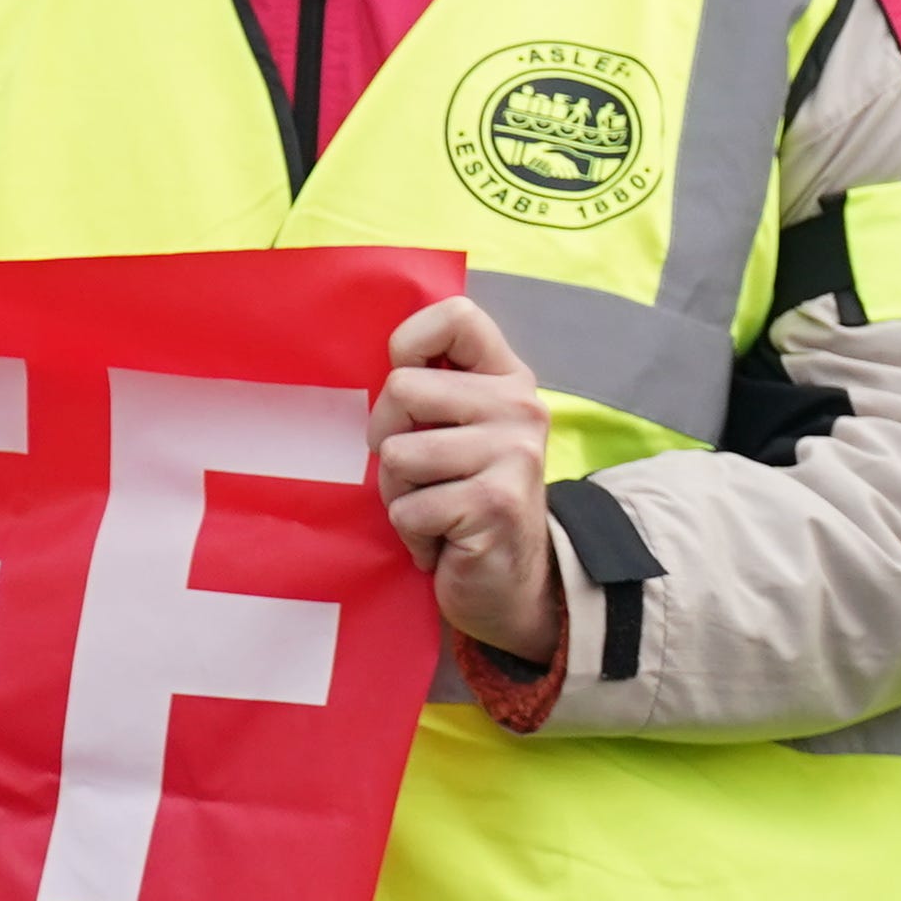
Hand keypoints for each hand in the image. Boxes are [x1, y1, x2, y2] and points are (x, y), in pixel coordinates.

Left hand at [371, 296, 566, 667]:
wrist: (512, 583)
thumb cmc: (464, 500)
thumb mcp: (459, 432)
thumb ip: (435, 391)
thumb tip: (379, 362)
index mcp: (508, 379)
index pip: (456, 317)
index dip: (409, 345)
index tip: (410, 393)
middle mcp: (521, 406)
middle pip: (402, 388)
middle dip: (389, 438)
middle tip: (420, 474)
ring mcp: (514, 452)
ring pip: (397, 452)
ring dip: (398, 492)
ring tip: (432, 508)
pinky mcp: (496, 501)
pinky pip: (408, 505)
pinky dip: (411, 531)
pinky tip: (442, 539)